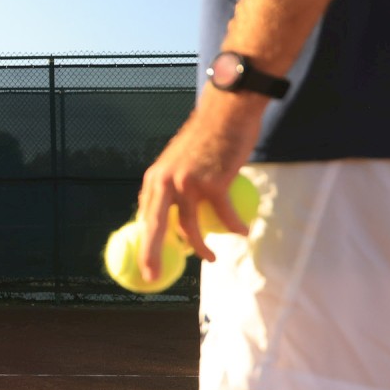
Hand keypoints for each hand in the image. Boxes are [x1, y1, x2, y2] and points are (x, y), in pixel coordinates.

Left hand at [137, 89, 264, 280]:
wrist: (226, 113)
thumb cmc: (208, 137)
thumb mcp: (180, 160)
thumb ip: (175, 184)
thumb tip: (176, 209)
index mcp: (154, 179)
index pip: (145, 216)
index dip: (145, 240)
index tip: (148, 260)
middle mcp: (164, 182)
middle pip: (154, 228)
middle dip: (151, 255)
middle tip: (152, 277)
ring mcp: (187, 183)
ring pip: (190, 227)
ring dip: (202, 248)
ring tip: (212, 258)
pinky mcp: (213, 182)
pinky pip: (225, 215)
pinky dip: (235, 226)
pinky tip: (243, 232)